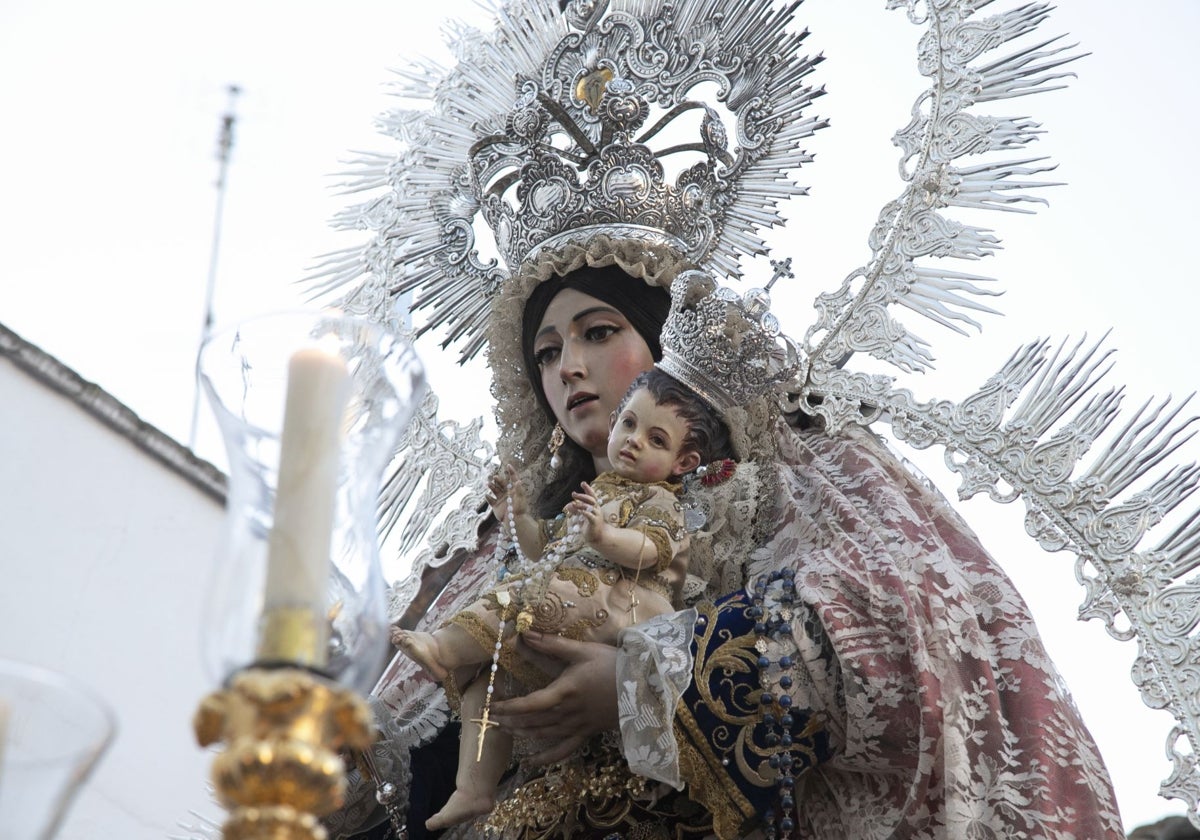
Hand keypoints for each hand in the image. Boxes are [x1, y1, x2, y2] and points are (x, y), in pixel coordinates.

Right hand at [487, 464, 526, 520]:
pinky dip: (488, 498)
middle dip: (498, 479)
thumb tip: (518, 480)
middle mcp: (507, 493)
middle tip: (495, 477)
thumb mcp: (521, 498)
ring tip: (489, 484)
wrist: (515, 521)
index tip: (508, 465)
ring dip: (492, 486)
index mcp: (514, 490)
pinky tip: (487, 495)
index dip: (511, 472)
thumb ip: (519, 489)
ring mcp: (501, 499)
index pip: (512, 479)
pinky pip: (490, 500)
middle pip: (502, 483)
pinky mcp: (496, 505)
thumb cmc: (520, 509)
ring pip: (495, 490)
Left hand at [490, 631, 618, 765]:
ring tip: (505, 731)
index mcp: (565, 691)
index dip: (509, 706)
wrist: (646, 686)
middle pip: (533, 721)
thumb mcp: (582, 650)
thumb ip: (552, 644)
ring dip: (523, 734)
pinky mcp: (588, 733)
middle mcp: (568, 712)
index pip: (530, 703)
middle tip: (490, 719)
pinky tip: (532, 762)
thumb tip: (524, 633)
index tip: (492, 704)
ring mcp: (578, 726)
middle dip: (510, 721)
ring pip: (544, 735)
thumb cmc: (613, 665)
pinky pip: (564, 750)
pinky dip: (547, 758)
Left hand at [568, 481, 604, 542]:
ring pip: (590, 506)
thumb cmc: (590, 526)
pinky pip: (590, 515)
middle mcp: (597, 509)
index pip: (592, 495)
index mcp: (594, 507)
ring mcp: (597, 515)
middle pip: (591, 499)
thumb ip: (576, 510)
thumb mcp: (581, 517)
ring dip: (581, 504)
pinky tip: (579, 511)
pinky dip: (584, 512)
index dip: (588, 489)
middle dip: (582, 496)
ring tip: (574, 504)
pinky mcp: (595, 522)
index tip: (582, 483)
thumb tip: (568, 505)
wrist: (599, 537)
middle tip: (573, 494)